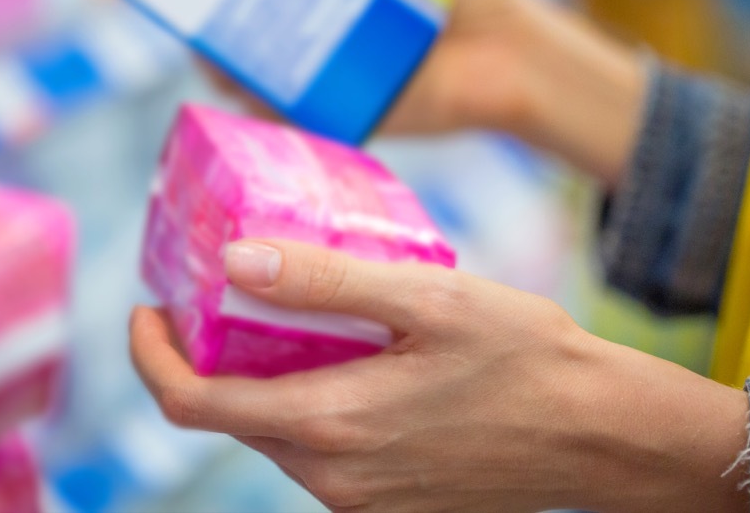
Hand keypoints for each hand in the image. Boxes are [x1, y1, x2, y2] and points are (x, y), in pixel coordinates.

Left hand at [130, 239, 748, 512]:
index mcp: (329, 425)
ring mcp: (359, 499)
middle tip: (220, 293)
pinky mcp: (387, 504)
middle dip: (206, 356)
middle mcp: (332, 477)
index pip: (191, 404)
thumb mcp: (427, 298)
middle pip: (228, 416)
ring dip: (261, 376)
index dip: (151, 355)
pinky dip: (306, 401)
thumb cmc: (526, 357)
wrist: (603, 437)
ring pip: (273, 432)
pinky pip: (319, 450)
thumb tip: (235, 260)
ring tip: (292, 314)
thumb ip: (324, 282)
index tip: (146, 308)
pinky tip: (348, 357)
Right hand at [213, 0, 647, 185]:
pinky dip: (262, 106)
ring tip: (204, 50)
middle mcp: (328, 23)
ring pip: (265, 68)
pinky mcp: (345, 111)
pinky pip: (294, 111)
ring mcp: (333, 69)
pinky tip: (237, 92)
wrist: (512, 58)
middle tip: (186, 3)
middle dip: (217, 14)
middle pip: (257, 19)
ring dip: (228, 62)